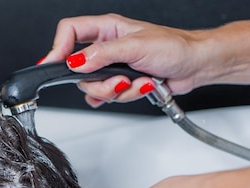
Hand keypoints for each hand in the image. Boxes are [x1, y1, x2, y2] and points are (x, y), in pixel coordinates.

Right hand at [40, 14, 206, 105]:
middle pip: (78, 69)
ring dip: (116, 91)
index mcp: (106, 28)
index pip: (69, 32)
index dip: (58, 48)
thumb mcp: (136, 46)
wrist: (195, 65)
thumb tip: (76, 61)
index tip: (54, 65)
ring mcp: (112, 67)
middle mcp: (106, 47)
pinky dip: (122, 98)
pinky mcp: (119, 83)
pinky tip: (137, 88)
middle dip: (99, 82)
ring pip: (93, 87)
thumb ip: (103, 54)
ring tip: (137, 82)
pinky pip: (105, 98)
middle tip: (119, 80)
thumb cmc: (174, 47)